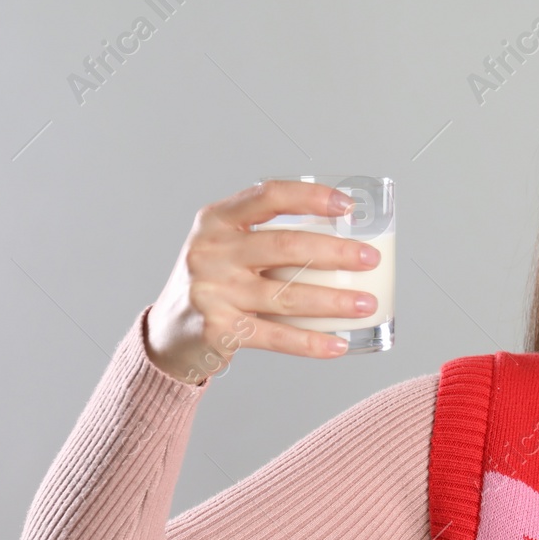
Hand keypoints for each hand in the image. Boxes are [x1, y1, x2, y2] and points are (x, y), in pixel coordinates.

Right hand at [144, 179, 380, 383]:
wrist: (169, 332)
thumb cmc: (212, 283)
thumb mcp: (225, 247)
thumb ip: (265, 236)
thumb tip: (340, 237)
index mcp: (217, 220)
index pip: (269, 196)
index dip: (312, 197)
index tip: (347, 206)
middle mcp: (212, 251)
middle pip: (285, 246)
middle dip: (336, 253)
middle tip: (370, 259)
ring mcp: (213, 291)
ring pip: (287, 294)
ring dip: (334, 300)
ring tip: (366, 303)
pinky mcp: (219, 329)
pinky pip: (276, 336)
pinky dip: (311, 342)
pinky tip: (338, 344)